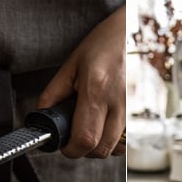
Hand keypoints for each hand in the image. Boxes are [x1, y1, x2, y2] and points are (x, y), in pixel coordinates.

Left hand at [37, 5, 124, 158]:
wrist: (133, 31)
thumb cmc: (104, 44)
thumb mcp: (71, 65)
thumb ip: (53, 94)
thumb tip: (42, 117)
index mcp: (97, 90)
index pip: (85, 138)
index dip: (71, 149)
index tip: (64, 144)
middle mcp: (118, 102)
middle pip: (101, 149)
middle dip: (83, 150)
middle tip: (73, 137)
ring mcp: (132, 109)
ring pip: (115, 148)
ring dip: (98, 147)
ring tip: (89, 129)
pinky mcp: (139, 112)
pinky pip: (126, 140)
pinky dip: (113, 141)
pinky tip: (104, 127)